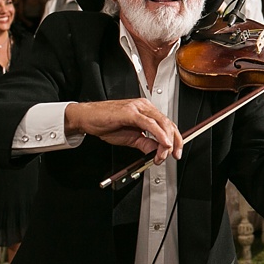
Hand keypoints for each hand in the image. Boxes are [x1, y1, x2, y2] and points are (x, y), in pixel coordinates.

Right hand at [65, 99, 182, 163]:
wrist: (86, 117)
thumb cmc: (105, 123)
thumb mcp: (131, 138)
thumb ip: (146, 144)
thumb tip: (159, 152)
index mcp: (147, 111)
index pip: (167, 124)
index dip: (176, 139)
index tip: (177, 152)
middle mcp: (145, 107)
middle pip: (168, 123)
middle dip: (175, 142)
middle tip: (173, 156)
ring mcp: (138, 108)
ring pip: (162, 123)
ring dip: (167, 141)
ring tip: (165, 154)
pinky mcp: (131, 112)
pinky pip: (150, 124)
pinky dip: (159, 134)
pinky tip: (164, 143)